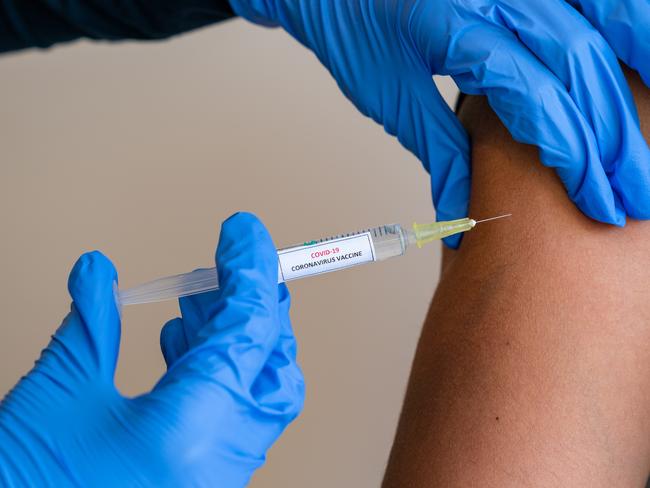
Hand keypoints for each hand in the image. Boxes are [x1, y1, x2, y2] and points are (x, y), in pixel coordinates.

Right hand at [0, 212, 303, 486]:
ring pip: (256, 394)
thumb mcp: (56, 396)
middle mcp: (218, 464)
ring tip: (198, 300)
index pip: (249, 331)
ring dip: (232, 339)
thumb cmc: (23, 487)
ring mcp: (215, 481)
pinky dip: (216, 375)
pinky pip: (230, 421)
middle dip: (254, 308)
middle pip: (270, 366)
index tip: (245, 231)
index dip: (250, 270)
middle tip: (231, 267)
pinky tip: (181, 347)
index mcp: (191, 434)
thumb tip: (99, 270)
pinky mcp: (201, 486)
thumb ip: (90, 322)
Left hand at [229, 0, 649, 245]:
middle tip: (634, 191)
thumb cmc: (352, 25)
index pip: (533, 95)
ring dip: (641, 70)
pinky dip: (626, 21)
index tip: (595, 199)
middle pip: (578, 62)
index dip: (572, 151)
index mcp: (451, 24)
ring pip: (602, 14)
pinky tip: (644, 55)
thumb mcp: (387, 94)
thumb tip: (461, 212)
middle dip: (614, 134)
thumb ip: (437, 147)